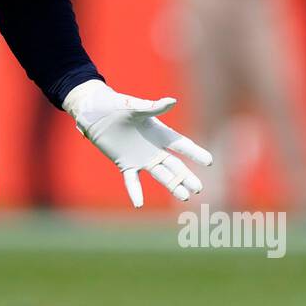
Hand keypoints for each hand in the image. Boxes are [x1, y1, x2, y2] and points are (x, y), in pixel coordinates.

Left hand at [63, 79, 210, 206]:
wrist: (95, 112)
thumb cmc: (117, 105)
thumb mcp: (135, 107)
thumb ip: (153, 108)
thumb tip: (173, 101)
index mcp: (160, 132)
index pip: (182, 145)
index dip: (195, 153)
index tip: (210, 162)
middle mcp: (154, 148)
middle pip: (175, 165)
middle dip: (186, 176)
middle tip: (198, 188)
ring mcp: (141, 158)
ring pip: (161, 175)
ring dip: (172, 185)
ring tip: (184, 196)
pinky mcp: (125, 164)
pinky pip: (132, 181)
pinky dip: (135, 192)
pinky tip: (139, 204)